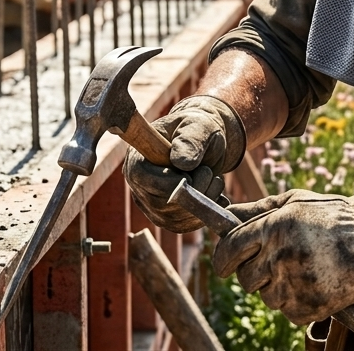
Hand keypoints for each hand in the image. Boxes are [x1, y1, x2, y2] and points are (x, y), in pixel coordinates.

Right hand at [123, 96, 245, 232]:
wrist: (206, 141)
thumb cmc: (198, 129)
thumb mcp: (198, 126)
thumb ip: (190, 140)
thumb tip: (181, 163)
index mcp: (137, 158)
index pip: (143, 179)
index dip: (171, 182)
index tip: (195, 173)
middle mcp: (139, 184)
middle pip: (159, 204)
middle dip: (193, 193)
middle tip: (209, 172)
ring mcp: (150, 202)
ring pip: (173, 219)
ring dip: (202, 203)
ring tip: (214, 181)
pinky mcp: (165, 215)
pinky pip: (182, 226)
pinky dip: (204, 214)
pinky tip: (216, 197)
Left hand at [213, 186, 353, 324]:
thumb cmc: (333, 217)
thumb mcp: (296, 202)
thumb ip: (258, 209)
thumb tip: (226, 213)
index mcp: (274, 227)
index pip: (230, 250)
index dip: (223, 259)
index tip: (225, 263)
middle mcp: (281, 256)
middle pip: (245, 279)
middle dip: (254, 273)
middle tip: (275, 263)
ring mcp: (295, 284)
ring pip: (266, 297)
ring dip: (277, 288)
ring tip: (302, 270)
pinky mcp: (309, 307)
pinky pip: (287, 311)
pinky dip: (296, 302)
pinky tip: (313, 283)